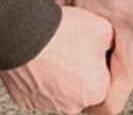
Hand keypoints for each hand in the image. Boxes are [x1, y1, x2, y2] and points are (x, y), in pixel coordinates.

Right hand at [0, 3, 114, 112]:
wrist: (22, 34)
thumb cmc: (62, 34)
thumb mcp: (102, 28)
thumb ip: (110, 42)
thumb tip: (109, 43)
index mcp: (98, 90)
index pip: (104, 75)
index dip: (97, 55)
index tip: (90, 45)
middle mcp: (74, 104)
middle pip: (81, 83)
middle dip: (77, 65)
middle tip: (70, 44)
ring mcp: (48, 104)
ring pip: (58, 86)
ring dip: (56, 69)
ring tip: (52, 45)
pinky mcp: (25, 99)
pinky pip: (36, 85)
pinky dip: (37, 72)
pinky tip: (37, 54)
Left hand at [62, 0, 132, 114]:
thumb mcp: (112, 4)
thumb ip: (84, 5)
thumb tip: (62, 4)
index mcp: (130, 69)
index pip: (108, 105)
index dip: (92, 107)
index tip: (82, 102)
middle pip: (123, 79)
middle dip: (109, 66)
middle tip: (97, 50)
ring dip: (129, 50)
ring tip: (121, 31)